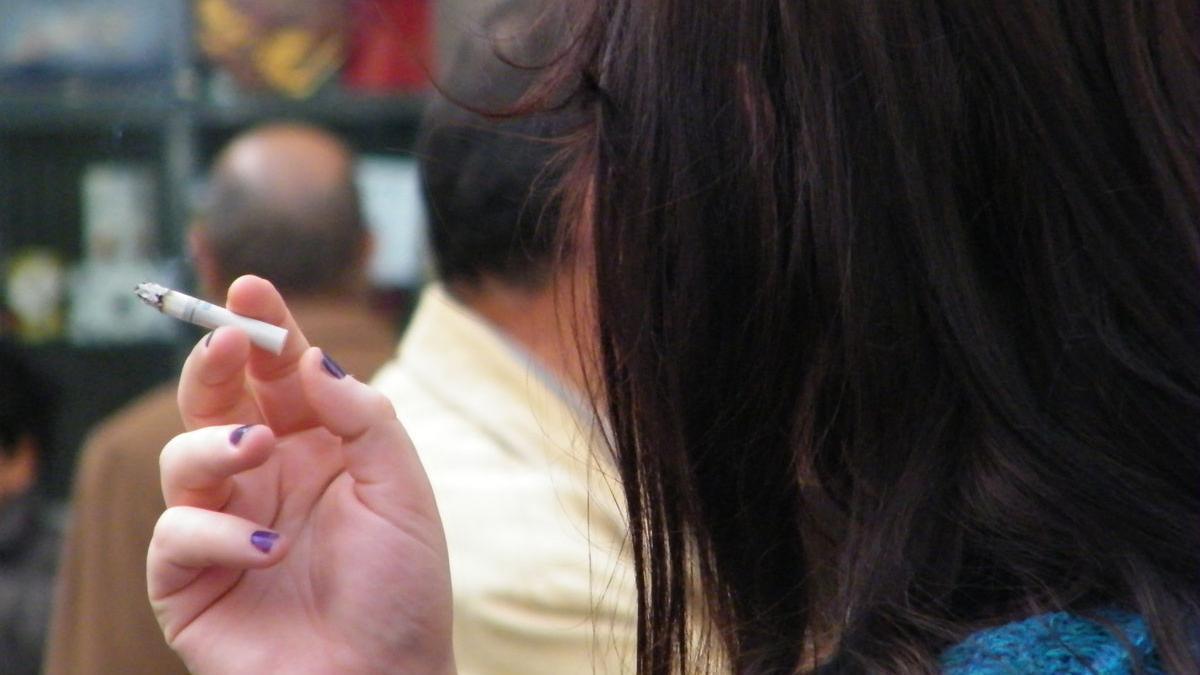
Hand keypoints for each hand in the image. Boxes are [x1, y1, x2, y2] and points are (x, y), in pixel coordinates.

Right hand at [147, 276, 453, 674]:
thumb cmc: (402, 587)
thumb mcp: (403, 490)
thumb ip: (365, 418)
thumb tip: (312, 359)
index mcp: (316, 450)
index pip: (279, 376)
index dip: (264, 330)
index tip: (251, 288)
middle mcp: (264, 479)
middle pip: (215, 402)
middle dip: (215, 362)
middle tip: (230, 339)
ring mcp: (223, 527)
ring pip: (182, 458)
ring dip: (215, 443)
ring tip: (259, 448)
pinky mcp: (190, 581)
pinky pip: (176, 536)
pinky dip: (216, 533)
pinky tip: (268, 549)